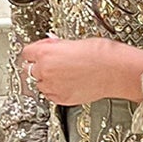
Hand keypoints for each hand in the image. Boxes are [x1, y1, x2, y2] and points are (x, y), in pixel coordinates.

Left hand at [21, 34, 142, 105]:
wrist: (116, 71)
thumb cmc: (102, 54)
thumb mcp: (75, 42)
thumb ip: (57, 46)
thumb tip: (51, 46)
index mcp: (45, 53)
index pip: (26, 53)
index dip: (34, 52)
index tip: (38, 52)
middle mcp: (45, 71)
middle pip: (30, 70)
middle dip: (40, 66)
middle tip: (53, 63)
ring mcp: (52, 87)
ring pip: (40, 84)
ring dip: (47, 79)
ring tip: (63, 74)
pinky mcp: (61, 99)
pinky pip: (50, 95)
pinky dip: (55, 90)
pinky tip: (67, 83)